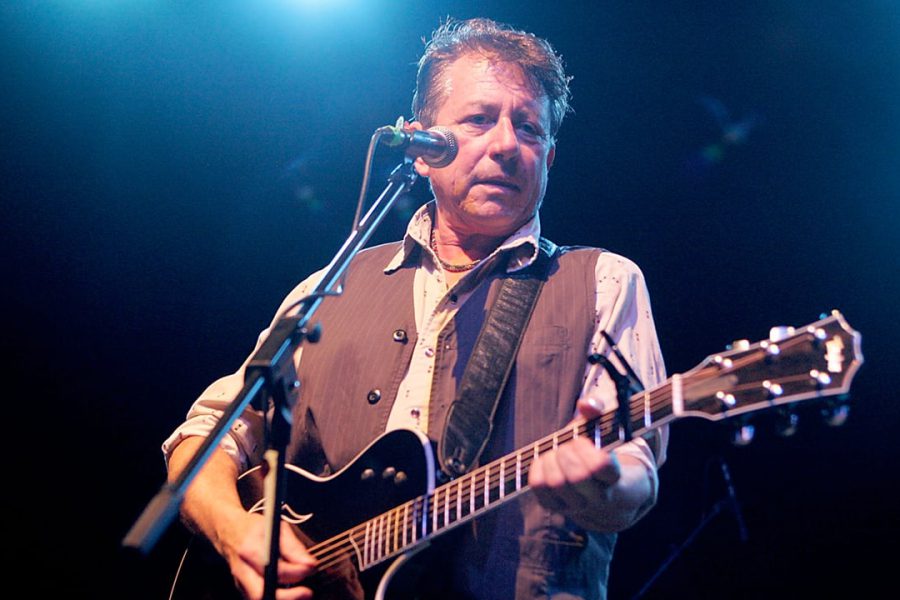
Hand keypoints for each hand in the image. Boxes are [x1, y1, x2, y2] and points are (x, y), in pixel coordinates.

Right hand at [219, 511, 317, 599]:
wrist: (227, 531)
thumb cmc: (253, 528)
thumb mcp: (275, 527)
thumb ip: (293, 547)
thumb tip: (310, 564)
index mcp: (250, 550)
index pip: (274, 568)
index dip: (296, 571)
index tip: (312, 568)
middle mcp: (242, 570)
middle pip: (261, 594)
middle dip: (287, 597)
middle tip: (307, 592)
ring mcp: (240, 582)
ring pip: (259, 599)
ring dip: (283, 599)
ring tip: (302, 594)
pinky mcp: (242, 590)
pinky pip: (259, 598)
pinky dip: (276, 597)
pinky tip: (290, 593)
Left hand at [528, 398, 650, 530]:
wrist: (609, 494)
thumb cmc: (605, 451)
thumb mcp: (607, 428)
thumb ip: (600, 409)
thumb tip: (586, 405)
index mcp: (616, 478)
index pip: (600, 466)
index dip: (586, 449)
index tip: (582, 440)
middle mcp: (598, 498)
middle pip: (576, 476)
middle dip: (566, 452)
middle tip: (568, 444)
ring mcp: (576, 506)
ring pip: (556, 482)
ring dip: (551, 459)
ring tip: (557, 450)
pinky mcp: (556, 507)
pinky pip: (539, 486)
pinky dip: (537, 467)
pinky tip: (546, 459)